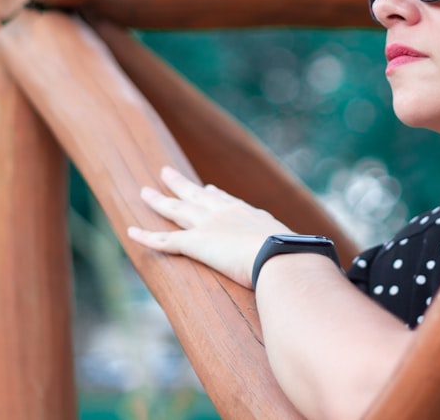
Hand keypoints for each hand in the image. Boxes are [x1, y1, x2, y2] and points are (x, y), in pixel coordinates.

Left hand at [127, 166, 291, 288]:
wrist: (281, 256)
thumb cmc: (293, 256)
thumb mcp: (292, 250)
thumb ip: (290, 253)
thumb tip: (310, 266)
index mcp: (248, 214)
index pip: (226, 200)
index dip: (214, 194)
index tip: (207, 187)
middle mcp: (224, 214)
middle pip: (195, 195)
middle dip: (180, 185)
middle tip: (166, 172)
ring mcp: (208, 226)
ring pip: (175, 210)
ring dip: (158, 201)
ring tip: (144, 192)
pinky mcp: (195, 242)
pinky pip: (163, 240)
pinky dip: (145, 236)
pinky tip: (129, 231)